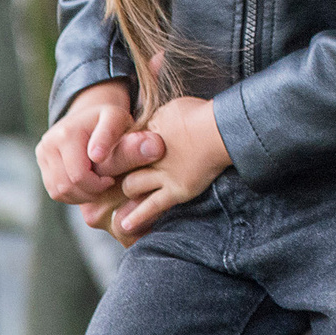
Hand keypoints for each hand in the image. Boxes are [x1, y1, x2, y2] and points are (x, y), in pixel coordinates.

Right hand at [36, 81, 165, 203]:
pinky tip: (88, 183)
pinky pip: (55, 190)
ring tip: (100, 182)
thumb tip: (154, 149)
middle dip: (91, 191)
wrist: (92, 114)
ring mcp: (43, 151)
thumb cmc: (113, 121)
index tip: (111, 179)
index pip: (79, 174)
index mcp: (70, 132)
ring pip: (60, 190)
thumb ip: (136, 144)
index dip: (98, 184)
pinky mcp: (41, 161)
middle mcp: (51, 140)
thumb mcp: (126, 128)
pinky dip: (73, 193)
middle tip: (109, 183)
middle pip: (69, 185)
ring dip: (82, 194)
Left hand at [114, 96, 231, 237]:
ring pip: (131, 186)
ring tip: (124, 198)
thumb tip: (154, 125)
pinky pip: (152, 207)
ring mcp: (162, 175)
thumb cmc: (202, 114)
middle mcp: (149, 156)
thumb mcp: (172, 109)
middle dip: (117, 172)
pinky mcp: (176, 191)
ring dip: (128, 191)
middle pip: (122, 167)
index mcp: (147, 133)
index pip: (124, 146)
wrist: (221, 130)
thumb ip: (159, 120)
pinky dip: (137, 217)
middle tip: (114, 179)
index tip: (119, 158)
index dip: (121, 152)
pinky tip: (126, 225)